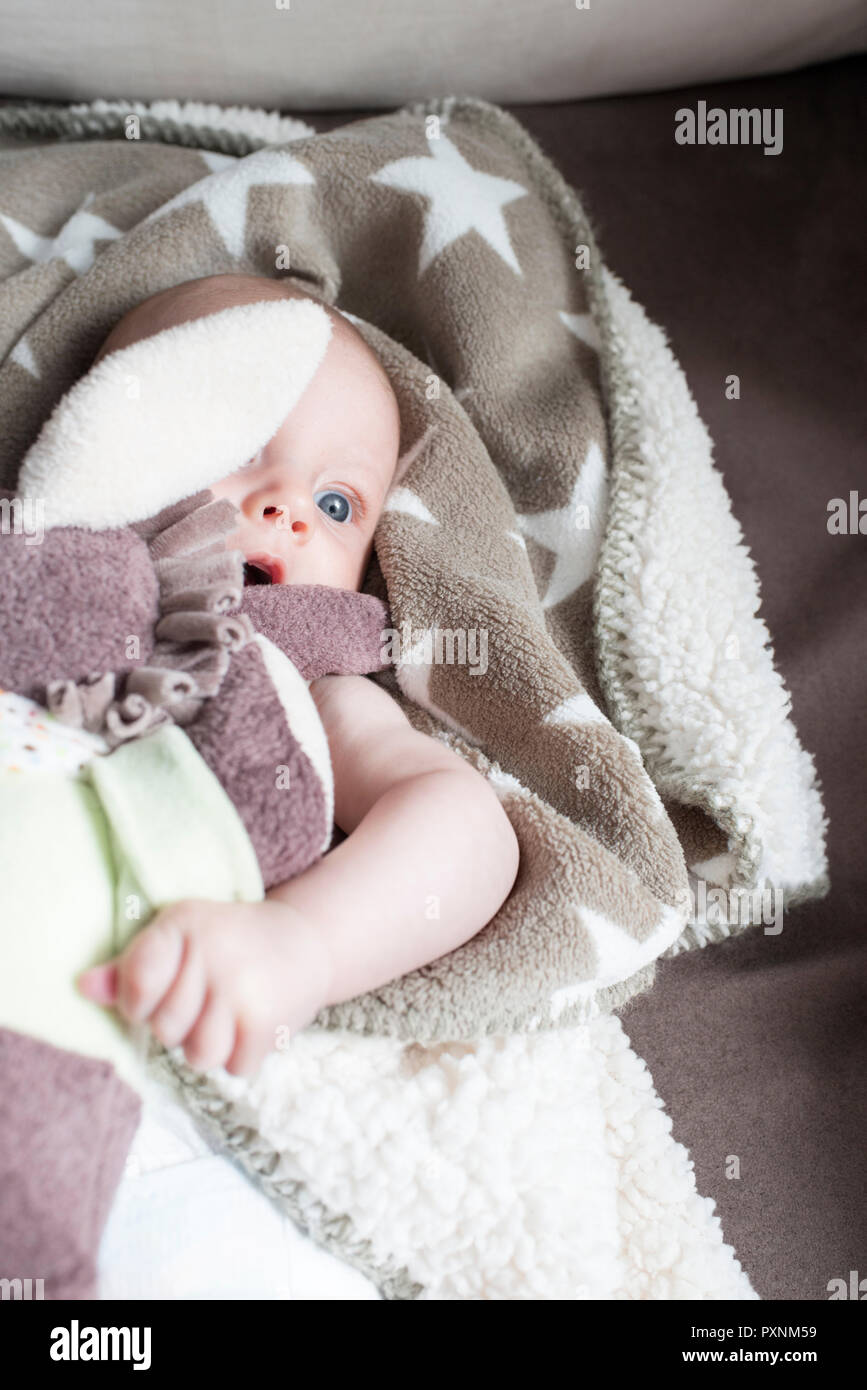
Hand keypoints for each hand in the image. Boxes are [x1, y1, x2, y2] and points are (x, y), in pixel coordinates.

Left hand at [77, 896, 331, 1077]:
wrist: (307, 939)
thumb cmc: (229, 943)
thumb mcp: (181, 938)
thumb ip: (131, 967)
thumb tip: (81, 988)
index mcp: (182, 924)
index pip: (135, 986)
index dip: (140, 1003)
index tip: (159, 994)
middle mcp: (211, 951)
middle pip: (164, 1029)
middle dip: (183, 1026)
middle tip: (208, 1000)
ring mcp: (240, 987)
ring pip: (197, 1056)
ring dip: (212, 1046)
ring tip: (228, 1017)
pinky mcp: (266, 1019)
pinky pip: (234, 1067)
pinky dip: (243, 1056)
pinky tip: (252, 1024)